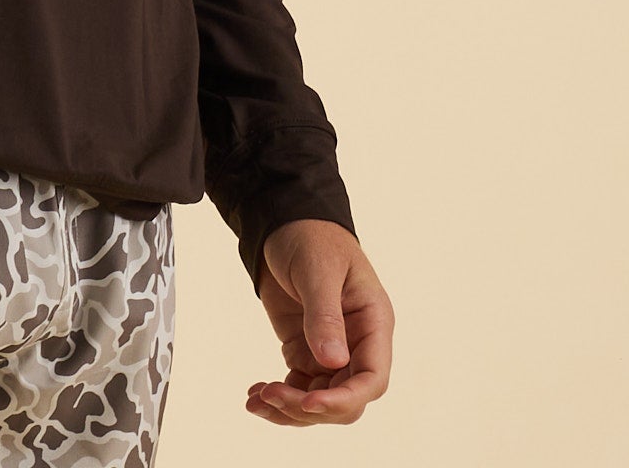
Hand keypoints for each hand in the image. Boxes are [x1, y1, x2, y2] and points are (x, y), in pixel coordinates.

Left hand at [246, 218, 393, 426]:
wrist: (284, 220)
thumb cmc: (311, 236)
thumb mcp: (318, 270)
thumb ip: (325, 314)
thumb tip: (334, 362)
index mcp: (373, 323)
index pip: (371, 379)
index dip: (344, 399)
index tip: (308, 403)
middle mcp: (357, 344)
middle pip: (345, 398)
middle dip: (309, 406)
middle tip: (271, 396)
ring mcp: (331, 351)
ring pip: (320, 399)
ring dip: (289, 408)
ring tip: (256, 400)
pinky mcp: (306, 351)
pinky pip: (299, 387)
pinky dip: (279, 397)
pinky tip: (255, 394)